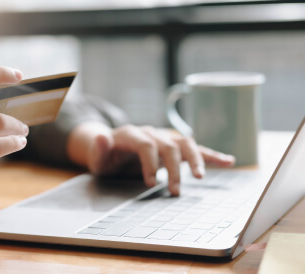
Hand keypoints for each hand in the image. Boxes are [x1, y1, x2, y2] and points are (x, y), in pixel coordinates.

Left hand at [67, 122, 234, 195]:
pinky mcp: (173, 145)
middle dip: (174, 169)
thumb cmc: (105, 156)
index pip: (146, 144)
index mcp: (132, 134)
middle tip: (175, 191)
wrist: (111, 147)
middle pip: (168, 145)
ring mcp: (164, 138)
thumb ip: (98, 148)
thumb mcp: (96, 156)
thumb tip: (101, 137)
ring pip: (185, 143)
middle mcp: (151, 133)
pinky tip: (228, 161)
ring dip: (196, 159)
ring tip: (202, 177)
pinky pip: (194, 147)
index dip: (149, 163)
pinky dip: (210, 154)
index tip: (150, 183)